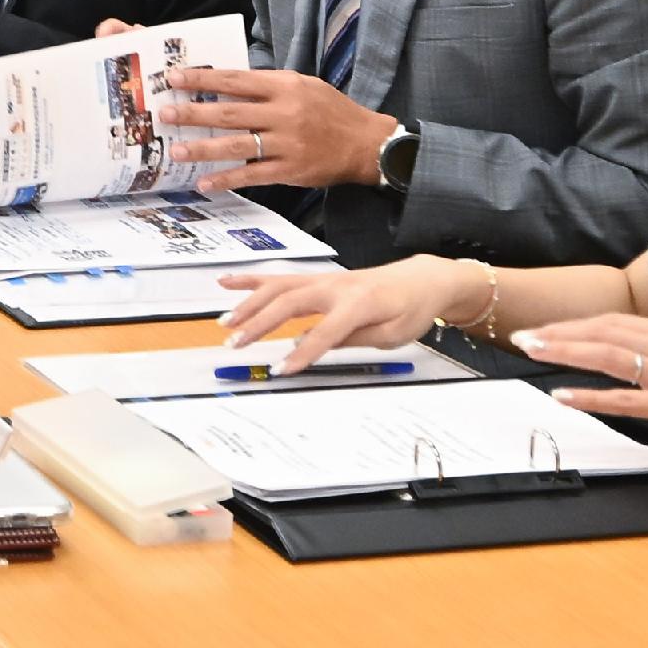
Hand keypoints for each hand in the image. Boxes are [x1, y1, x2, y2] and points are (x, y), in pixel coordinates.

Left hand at [155, 65, 397, 189]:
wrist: (366, 143)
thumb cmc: (330, 110)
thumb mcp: (303, 85)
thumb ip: (267, 85)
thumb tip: (224, 82)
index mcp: (285, 87)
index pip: (236, 80)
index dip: (203, 79)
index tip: (174, 78)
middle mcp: (284, 114)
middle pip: (231, 112)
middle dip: (194, 113)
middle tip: (164, 113)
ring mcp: (287, 144)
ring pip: (238, 146)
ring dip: (203, 149)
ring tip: (175, 151)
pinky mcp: (291, 170)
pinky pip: (253, 175)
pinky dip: (227, 179)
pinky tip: (205, 182)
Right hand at [214, 255, 465, 369]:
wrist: (422, 280)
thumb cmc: (409, 310)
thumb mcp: (392, 335)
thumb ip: (351, 338)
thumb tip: (308, 343)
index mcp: (359, 303)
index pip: (325, 331)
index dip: (302, 353)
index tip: (280, 370)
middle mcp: (335, 286)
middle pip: (289, 303)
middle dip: (259, 323)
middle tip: (235, 343)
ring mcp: (323, 279)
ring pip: (278, 287)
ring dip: (248, 303)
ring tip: (226, 322)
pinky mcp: (317, 278)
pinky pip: (280, 277)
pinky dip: (252, 279)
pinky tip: (227, 283)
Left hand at [512, 312, 647, 458]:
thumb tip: (634, 359)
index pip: (614, 320)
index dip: (576, 322)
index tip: (548, 325)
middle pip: (602, 331)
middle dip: (559, 331)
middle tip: (524, 335)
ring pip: (605, 356)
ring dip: (564, 352)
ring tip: (532, 351)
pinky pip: (623, 399)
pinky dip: (589, 396)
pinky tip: (564, 395)